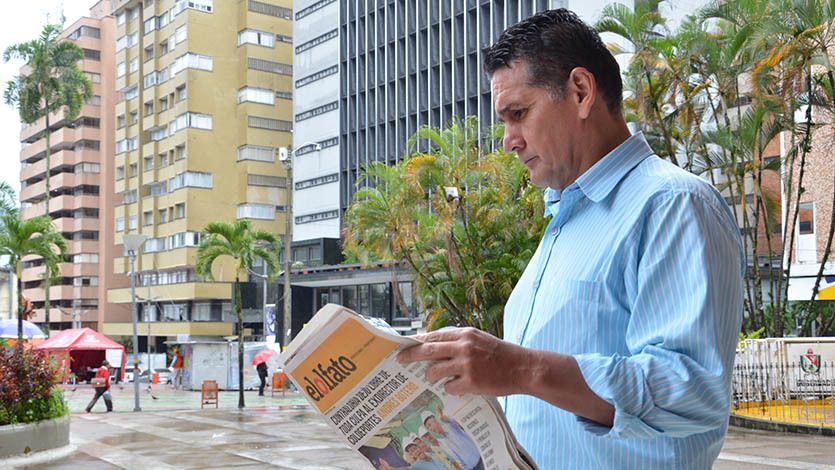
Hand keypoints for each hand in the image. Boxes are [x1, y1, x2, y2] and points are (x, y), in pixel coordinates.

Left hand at [397, 327, 530, 395]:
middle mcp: (463, 347)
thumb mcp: (479, 338)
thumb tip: (434, 343)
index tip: (404, 346)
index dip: (416, 342)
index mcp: (465, 334)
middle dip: (410, 356)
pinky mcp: (471, 382)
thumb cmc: (500, 354)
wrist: (523, 368)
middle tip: (399, 360)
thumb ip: (459, 339)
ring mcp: (466, 365)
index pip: (433, 336)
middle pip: (427, 350)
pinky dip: (450, 387)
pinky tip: (458, 386)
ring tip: (434, 377)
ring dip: (431, 375)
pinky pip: (449, 387)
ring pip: (434, 371)